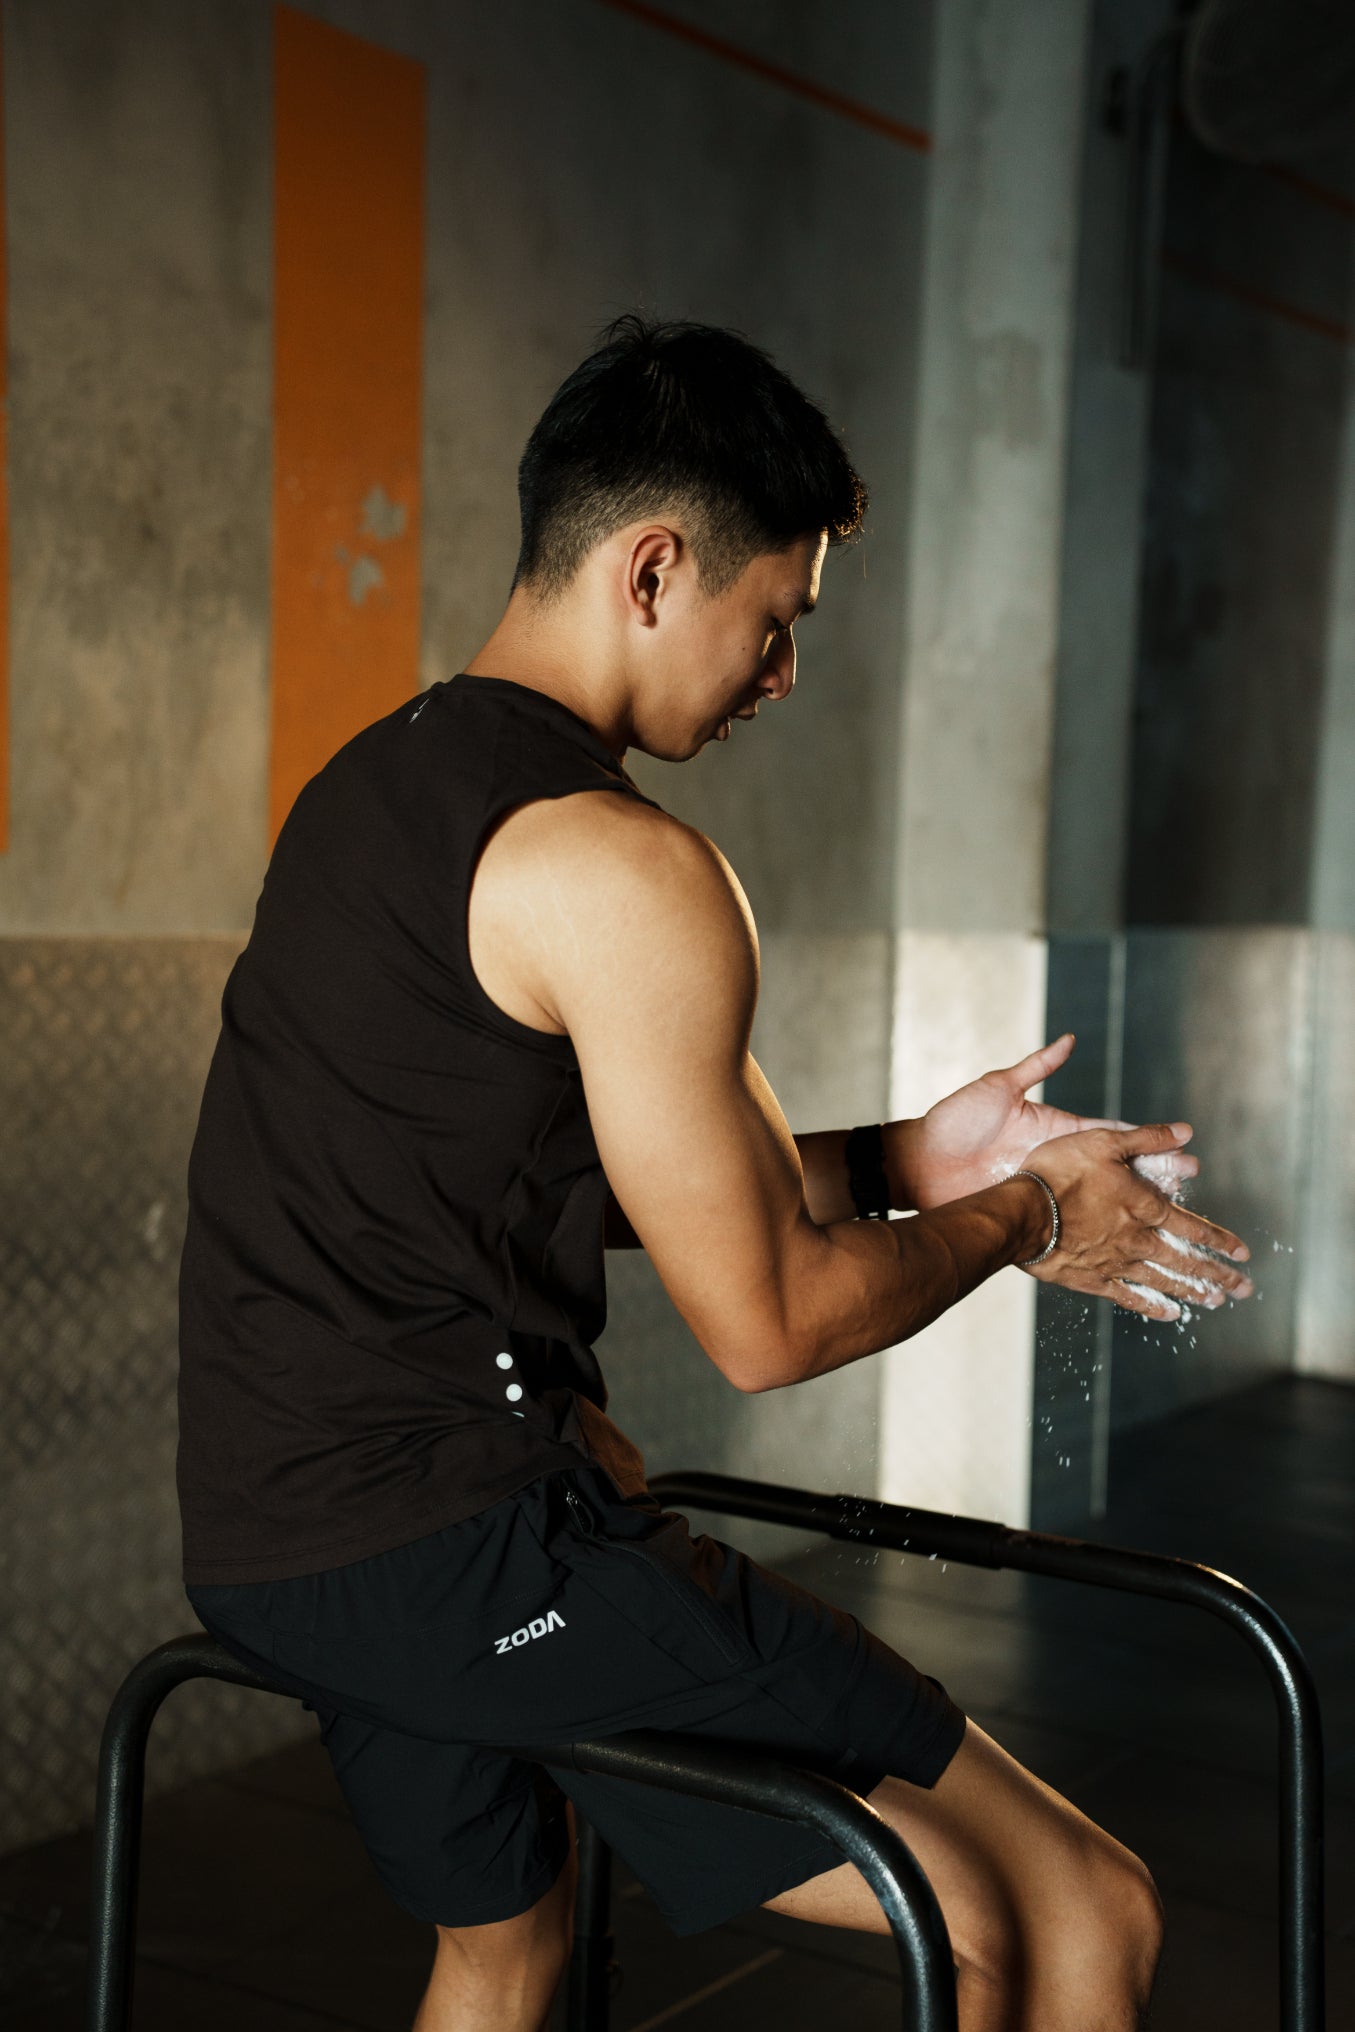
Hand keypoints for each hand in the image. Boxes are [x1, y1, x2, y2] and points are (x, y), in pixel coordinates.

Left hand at [887, 1034, 1196, 1211]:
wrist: (918, 1162)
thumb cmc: (953, 1122)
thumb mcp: (997, 1087)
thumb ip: (1036, 1068)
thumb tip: (1069, 1040)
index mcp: (1054, 1129)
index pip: (1111, 1134)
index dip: (1147, 1138)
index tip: (1182, 1139)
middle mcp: (1057, 1161)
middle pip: (1116, 1169)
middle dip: (1154, 1173)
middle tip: (1192, 1177)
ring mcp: (1047, 1188)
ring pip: (1101, 1200)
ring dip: (1134, 1206)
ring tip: (1173, 1213)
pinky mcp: (1030, 1210)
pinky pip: (1071, 1222)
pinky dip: (1097, 1231)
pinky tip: (1123, 1241)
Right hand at [1019, 1120, 1253, 1320]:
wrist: (1020, 1215)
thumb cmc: (1058, 1173)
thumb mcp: (1103, 1142)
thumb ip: (1146, 1138)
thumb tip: (1184, 1131)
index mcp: (1144, 1206)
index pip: (1194, 1227)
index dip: (1221, 1241)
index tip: (1243, 1255)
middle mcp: (1137, 1240)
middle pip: (1187, 1261)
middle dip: (1218, 1275)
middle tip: (1244, 1289)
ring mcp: (1116, 1263)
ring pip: (1164, 1282)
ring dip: (1193, 1292)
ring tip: (1216, 1302)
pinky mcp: (1092, 1279)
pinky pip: (1130, 1297)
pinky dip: (1153, 1306)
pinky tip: (1169, 1313)